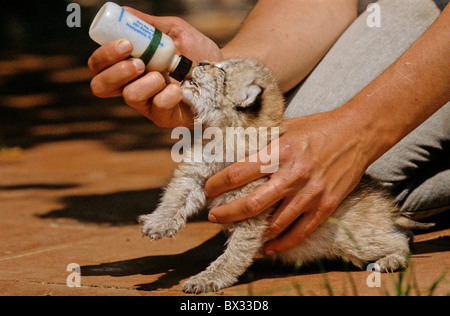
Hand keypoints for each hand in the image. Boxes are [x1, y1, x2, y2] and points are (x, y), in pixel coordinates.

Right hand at [88, 7, 222, 127]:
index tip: (126, 43)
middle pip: (100, 86)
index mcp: (129, 67)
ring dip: (147, 82)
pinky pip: (157, 108)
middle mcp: (133, 86)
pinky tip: (182, 90)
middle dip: (116, 71)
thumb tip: (124, 11)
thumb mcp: (175, 32)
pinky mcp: (164, 118)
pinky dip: (169, 95)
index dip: (104, 56)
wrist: (226, 74)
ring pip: (129, 96)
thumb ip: (150, 25)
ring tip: (165, 75)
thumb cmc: (198, 55)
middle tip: (139, 62)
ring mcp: (148, 105)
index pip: (99, 66)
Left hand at [205, 111, 368, 253]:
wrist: (358, 133)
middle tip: (214, 216)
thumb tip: (236, 150)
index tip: (209, 190)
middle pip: (251, 204)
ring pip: (274, 223)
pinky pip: (300, 232)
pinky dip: (281, 243)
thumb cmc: (319, 128)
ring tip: (236, 230)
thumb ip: (263, 140)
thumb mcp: (287, 127)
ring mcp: (311, 193)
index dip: (218, 185)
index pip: (238, 173)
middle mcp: (293, 175)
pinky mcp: (326, 206)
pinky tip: (267, 247)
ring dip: (251, 231)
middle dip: (226, 214)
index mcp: (279, 152)